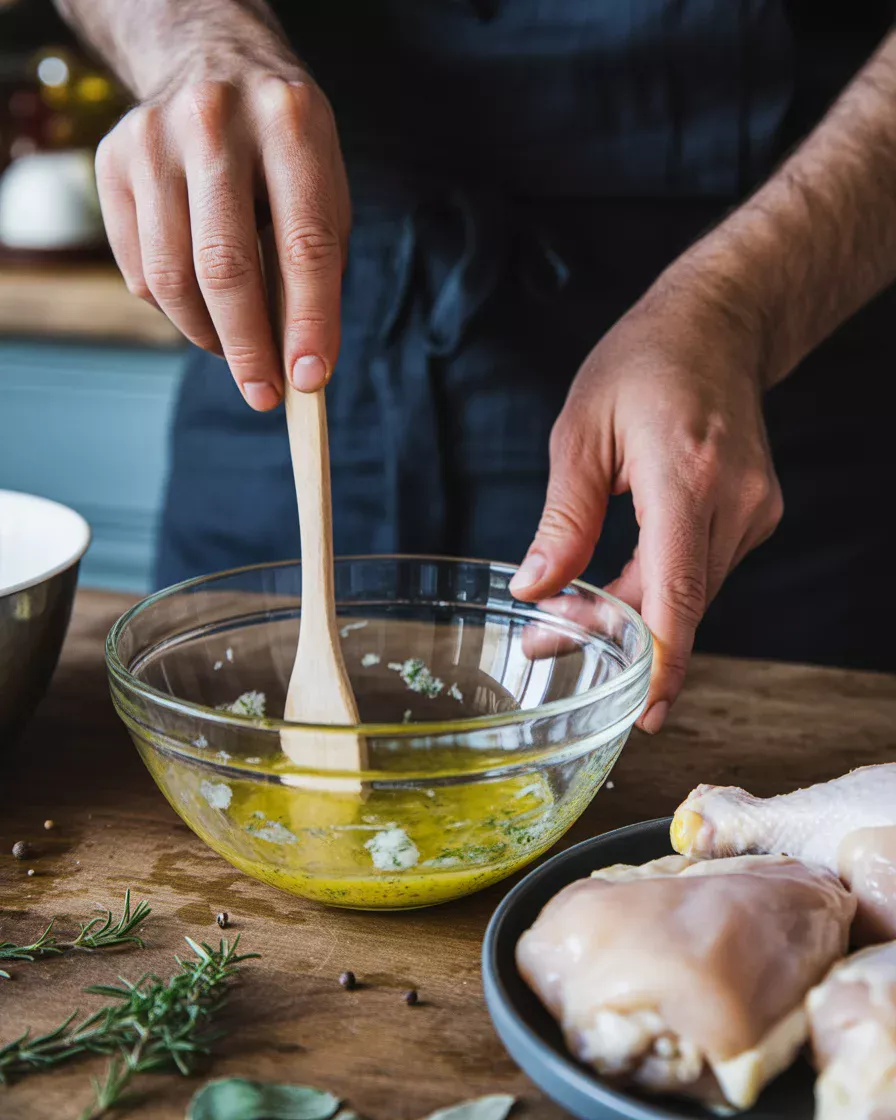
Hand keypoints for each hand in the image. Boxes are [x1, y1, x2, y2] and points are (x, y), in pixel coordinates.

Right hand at [95, 45, 349, 407]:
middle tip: (263, 394)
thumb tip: (301, 366)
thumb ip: (318, 270)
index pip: (305, 244)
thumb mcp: (324, 191)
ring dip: (207, 334)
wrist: (211, 64)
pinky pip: (140, 270)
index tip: (309, 379)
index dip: (309, 321)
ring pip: (173, 277)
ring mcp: (153, 139)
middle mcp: (215, 121)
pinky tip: (199, 302)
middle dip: (248, 347)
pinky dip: (173, 307)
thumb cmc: (284, 151)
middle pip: (226, 266)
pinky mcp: (112, 161)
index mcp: (291, 123)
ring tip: (234, 348)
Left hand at [510, 278, 783, 732]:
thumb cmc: (643, 364)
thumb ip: (563, 517)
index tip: (642, 712)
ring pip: (692, 592)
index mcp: (686, 475)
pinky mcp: (757, 514)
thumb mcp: (581, 432)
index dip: (661, 661)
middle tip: (549, 641)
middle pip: (677, 600)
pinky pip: (703, 570)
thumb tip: (534, 588)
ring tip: (571, 611)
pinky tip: (619, 582)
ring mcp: (754, 509)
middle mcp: (733, 500)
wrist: (718, 326)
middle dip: (617, 637)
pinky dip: (660, 586)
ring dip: (636, 613)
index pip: (676, 590)